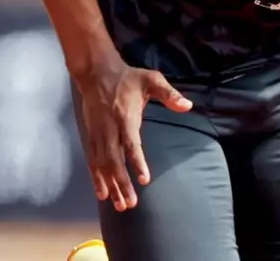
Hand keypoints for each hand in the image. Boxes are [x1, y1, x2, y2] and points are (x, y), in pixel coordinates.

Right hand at [72, 55, 192, 211]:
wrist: (97, 74)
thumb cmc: (129, 78)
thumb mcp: (152, 79)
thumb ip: (170, 94)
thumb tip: (188, 105)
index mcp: (125, 117)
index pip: (131, 144)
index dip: (137, 162)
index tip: (144, 179)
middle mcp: (110, 129)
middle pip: (114, 161)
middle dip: (122, 183)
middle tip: (131, 203)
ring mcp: (99, 135)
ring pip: (103, 165)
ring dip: (111, 186)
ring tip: (119, 205)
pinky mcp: (92, 137)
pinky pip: (93, 162)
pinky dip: (97, 179)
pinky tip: (103, 194)